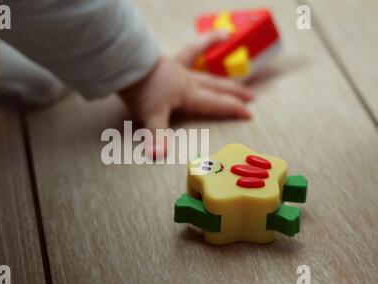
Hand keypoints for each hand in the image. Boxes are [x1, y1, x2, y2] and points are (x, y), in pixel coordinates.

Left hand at [119, 31, 253, 157]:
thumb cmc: (141, 90)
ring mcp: (179, 68)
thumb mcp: (150, 115)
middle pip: (217, 86)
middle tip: (251, 96)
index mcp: (188, 95)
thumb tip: (157, 155)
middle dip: (234, 92)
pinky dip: (202, 40)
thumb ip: (157, 136)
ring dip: (216, 52)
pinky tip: (213, 33)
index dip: (233, 109)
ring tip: (229, 38)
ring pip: (204, 62)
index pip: (216, 104)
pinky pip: (190, 50)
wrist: (127, 64)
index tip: (249, 114)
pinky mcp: (168, 60)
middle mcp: (188, 81)